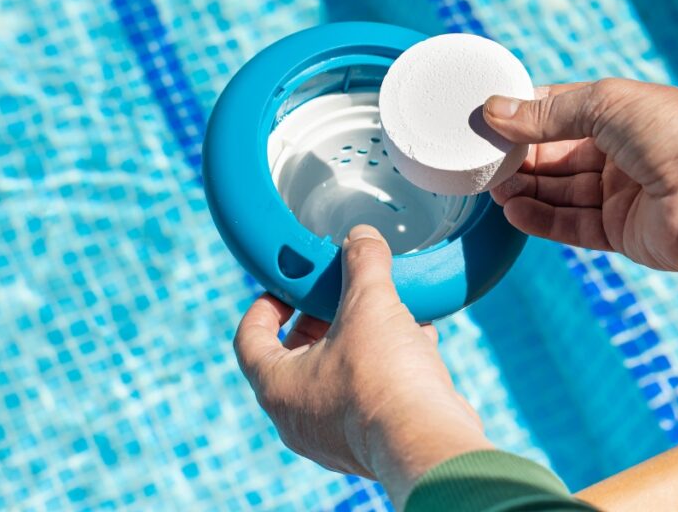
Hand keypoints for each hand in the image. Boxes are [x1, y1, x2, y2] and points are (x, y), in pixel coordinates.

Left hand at [233, 225, 490, 507]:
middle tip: (343, 291)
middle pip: (296, 355)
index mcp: (277, 386)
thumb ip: (362, 263)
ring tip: (386, 308)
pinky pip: (371, 392)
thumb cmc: (383, 377)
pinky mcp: (372, 439)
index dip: (265, 305)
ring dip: (360, 339)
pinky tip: (417, 336)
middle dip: (322, 317)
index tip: (289, 285)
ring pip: (338, 373)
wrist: (427, 439)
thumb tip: (360, 237)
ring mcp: (334, 434)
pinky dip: (388, 363)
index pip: (249, 338)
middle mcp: (298, 417)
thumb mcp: (369, 303)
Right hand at [483, 80, 677, 277]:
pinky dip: (540, 218)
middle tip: (477, 158)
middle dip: (517, 155)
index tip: (484, 117)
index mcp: (622, 113)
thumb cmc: (677, 134)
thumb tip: (493, 110)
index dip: (524, 113)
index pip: (560, 109)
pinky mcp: (619, 232)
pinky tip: (512, 210)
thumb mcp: (607, 105)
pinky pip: (571, 224)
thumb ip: (548, 112)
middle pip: (555, 154)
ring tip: (489, 187)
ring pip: (558, 190)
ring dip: (523, 187)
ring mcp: (619, 193)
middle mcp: (620, 152)